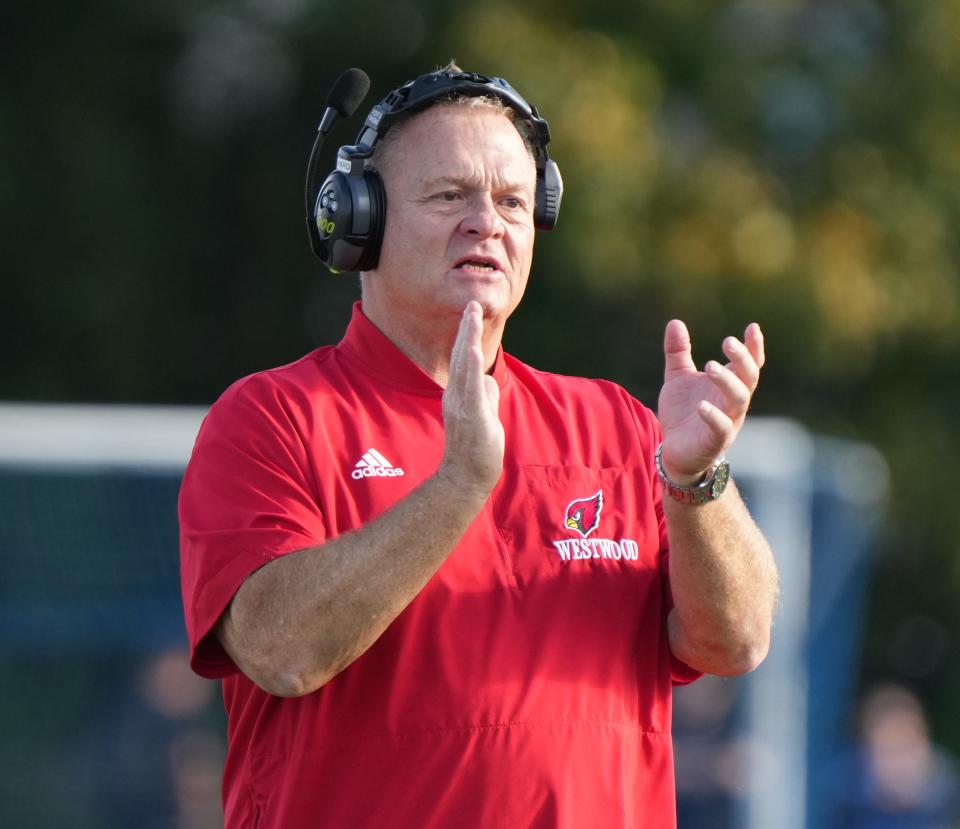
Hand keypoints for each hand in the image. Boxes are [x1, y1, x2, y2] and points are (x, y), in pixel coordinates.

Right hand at [438, 301, 504, 496]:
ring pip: (463, 366)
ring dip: (467, 339)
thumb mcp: (484, 416)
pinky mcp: (472, 416)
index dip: (466, 336)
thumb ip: (485, 395)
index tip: (471, 313)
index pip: (461, 360)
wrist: (465, 478)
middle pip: (460, 356)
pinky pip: (471, 387)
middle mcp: (456, 396)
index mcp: (458, 395)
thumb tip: (487, 380)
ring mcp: (462, 405)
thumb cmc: (475, 450)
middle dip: (467, 329)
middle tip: (472, 304)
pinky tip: (470, 349)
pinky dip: (469, 367)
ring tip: (471, 316)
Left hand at [657, 320, 763, 482]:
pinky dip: (714, 415)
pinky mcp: (715, 441)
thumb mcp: (677, 378)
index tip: (752, 327)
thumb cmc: (683, 413)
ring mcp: (728, 421)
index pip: (749, 364)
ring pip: (739, 399)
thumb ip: (678, 352)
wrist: (673, 450)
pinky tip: (702, 405)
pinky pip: (721, 428)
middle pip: (749, 378)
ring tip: (710, 366)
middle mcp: (733, 402)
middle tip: (727, 342)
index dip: (753, 347)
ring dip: (728, 381)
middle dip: (742, 359)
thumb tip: (675, 322)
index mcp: (729, 385)